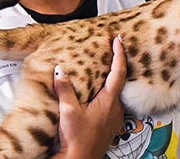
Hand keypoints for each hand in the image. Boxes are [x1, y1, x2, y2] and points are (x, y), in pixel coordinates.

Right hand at [52, 35, 126, 158]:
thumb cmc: (77, 140)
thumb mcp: (68, 111)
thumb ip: (65, 89)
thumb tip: (60, 71)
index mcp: (109, 101)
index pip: (118, 70)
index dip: (119, 53)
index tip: (118, 40)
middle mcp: (116, 107)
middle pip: (119, 79)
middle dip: (116, 63)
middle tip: (112, 49)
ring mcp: (115, 117)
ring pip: (115, 92)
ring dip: (109, 79)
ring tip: (103, 68)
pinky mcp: (110, 124)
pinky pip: (111, 103)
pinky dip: (106, 93)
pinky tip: (97, 94)